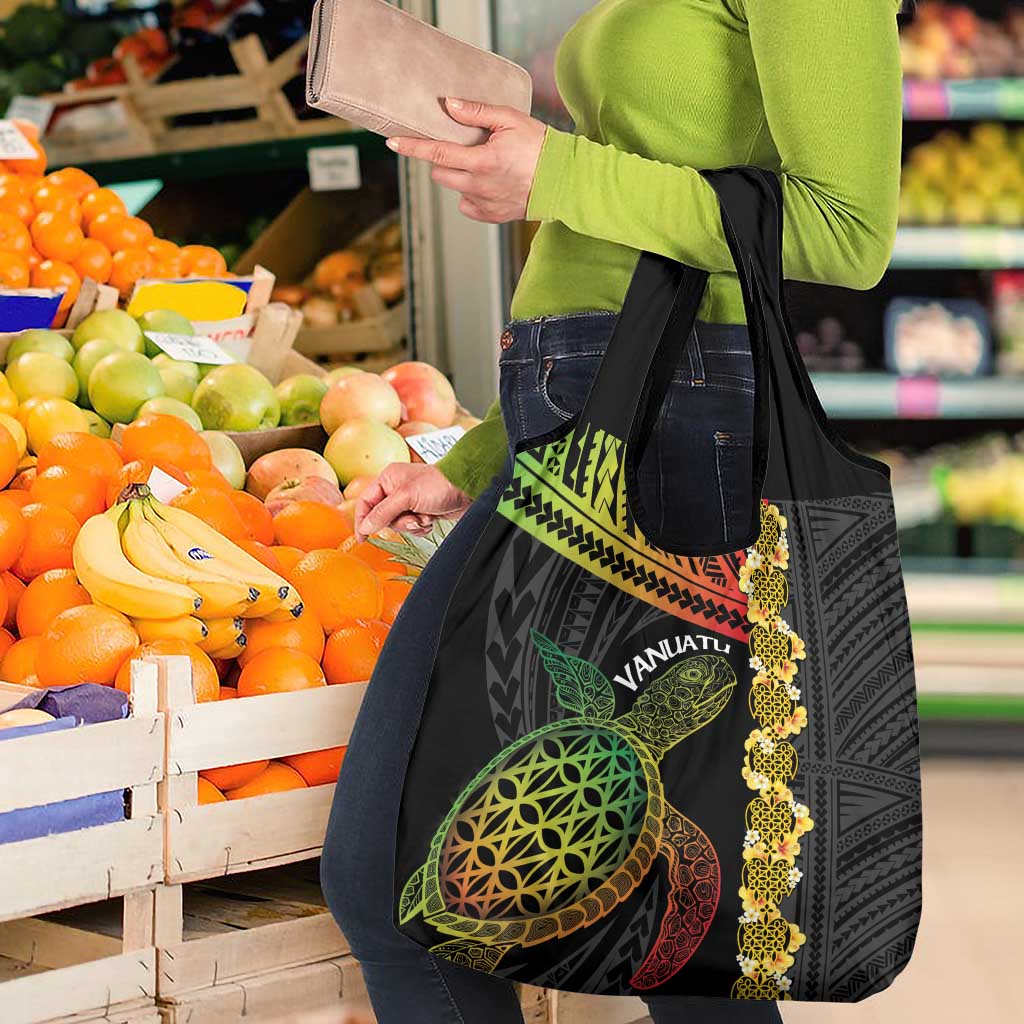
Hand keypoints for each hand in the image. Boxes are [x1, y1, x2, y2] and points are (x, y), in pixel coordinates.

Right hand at [354, 463, 471, 540]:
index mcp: (388, 479)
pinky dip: (421, 527)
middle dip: (398, 522)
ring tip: (425, 517)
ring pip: (398, 524)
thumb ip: (383, 512)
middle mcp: (396, 489)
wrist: (467, 489)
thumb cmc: (438, 485)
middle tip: (412, 519)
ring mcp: (409, 501)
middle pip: (382, 517)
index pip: (366, 502)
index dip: (362, 520)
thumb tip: (365, 527)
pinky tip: (431, 519)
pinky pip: (412, 527)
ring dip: (412, 525)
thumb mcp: (406, 497)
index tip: (362, 538)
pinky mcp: (421, 511)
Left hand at [385, 97, 545, 222]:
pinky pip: (467, 205)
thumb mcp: (510, 119)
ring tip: (481, 164)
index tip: (393, 143)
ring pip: (454, 188)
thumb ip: (476, 112)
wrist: (564, 181)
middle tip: (460, 147)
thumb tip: (448, 105)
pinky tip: (488, 183)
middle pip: (440, 173)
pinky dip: (471, 193)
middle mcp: (479, 186)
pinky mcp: (491, 216)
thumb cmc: (540, 146)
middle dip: (442, 159)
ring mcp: (484, 204)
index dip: (412, 147)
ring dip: (458, 175)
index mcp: (482, 161)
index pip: (437, 153)